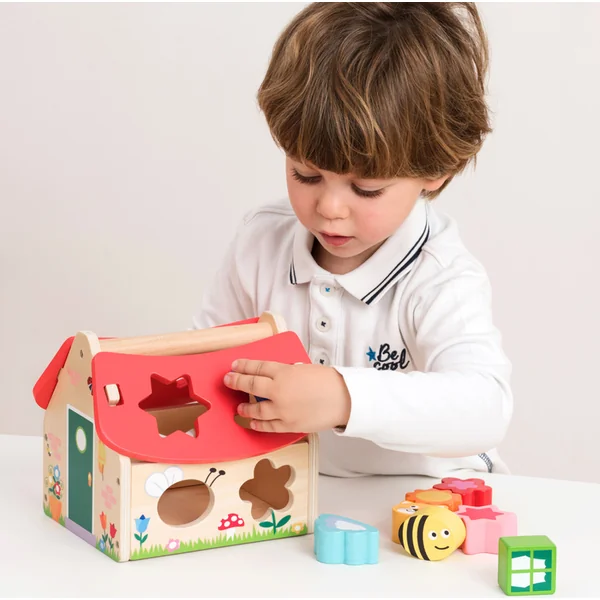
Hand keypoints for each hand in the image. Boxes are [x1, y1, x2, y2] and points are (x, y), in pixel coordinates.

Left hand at [223, 359, 350, 432]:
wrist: (343, 399)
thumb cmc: (328, 381)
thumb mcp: (304, 368)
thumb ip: (286, 372)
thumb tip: (273, 376)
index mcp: (283, 373)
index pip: (257, 367)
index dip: (243, 366)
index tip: (234, 365)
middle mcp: (278, 391)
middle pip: (250, 385)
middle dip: (236, 382)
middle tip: (228, 380)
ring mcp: (282, 410)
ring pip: (255, 410)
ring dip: (244, 408)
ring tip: (239, 408)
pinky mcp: (288, 425)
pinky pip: (268, 426)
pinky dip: (258, 424)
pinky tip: (252, 423)